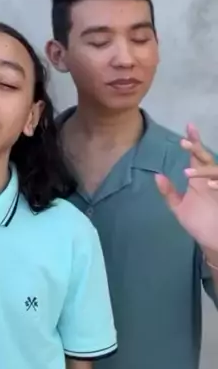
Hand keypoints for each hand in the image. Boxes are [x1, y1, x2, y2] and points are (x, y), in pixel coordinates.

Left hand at [155, 124, 217, 252]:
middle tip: (185, 143)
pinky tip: (210, 186)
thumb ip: (169, 192)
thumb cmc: (199, 224)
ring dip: (204, 170)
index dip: (193, 141)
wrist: (213, 243)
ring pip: (216, 170)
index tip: (188, 126)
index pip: (196, 156)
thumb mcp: (179, 208)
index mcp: (199, 179)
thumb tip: (157, 175)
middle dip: (197, 149)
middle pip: (206, 158)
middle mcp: (210, 180)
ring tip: (188, 173)